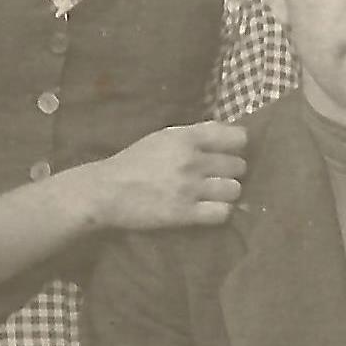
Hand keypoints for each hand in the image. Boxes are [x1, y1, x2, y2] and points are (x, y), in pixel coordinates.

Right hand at [79, 121, 251, 231]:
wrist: (106, 191)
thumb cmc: (135, 162)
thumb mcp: (163, 138)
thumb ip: (194, 135)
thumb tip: (226, 132)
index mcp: (186, 137)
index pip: (237, 138)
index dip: (236, 147)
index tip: (228, 154)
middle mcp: (191, 160)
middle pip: (238, 166)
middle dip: (230, 173)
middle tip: (216, 178)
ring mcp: (189, 188)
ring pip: (234, 190)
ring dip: (227, 194)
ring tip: (213, 195)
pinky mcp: (185, 213)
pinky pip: (222, 213)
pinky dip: (219, 212)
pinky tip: (208, 210)